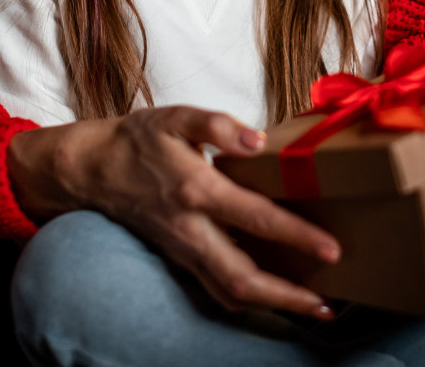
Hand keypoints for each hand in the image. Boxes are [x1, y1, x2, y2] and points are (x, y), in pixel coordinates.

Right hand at [8, 107, 339, 317]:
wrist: (93, 169)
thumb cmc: (139, 140)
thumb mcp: (176, 117)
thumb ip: (218, 124)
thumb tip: (257, 140)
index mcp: (197, 190)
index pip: (257, 219)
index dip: (297, 236)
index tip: (332, 249)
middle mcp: (191, 229)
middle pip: (242, 279)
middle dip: (287, 296)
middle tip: (326, 305)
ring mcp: (184, 249)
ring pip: (229, 292)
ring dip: (273, 305)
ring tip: (313, 307)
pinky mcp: (180, 258)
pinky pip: (216, 288)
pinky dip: (249, 297)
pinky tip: (276, 295)